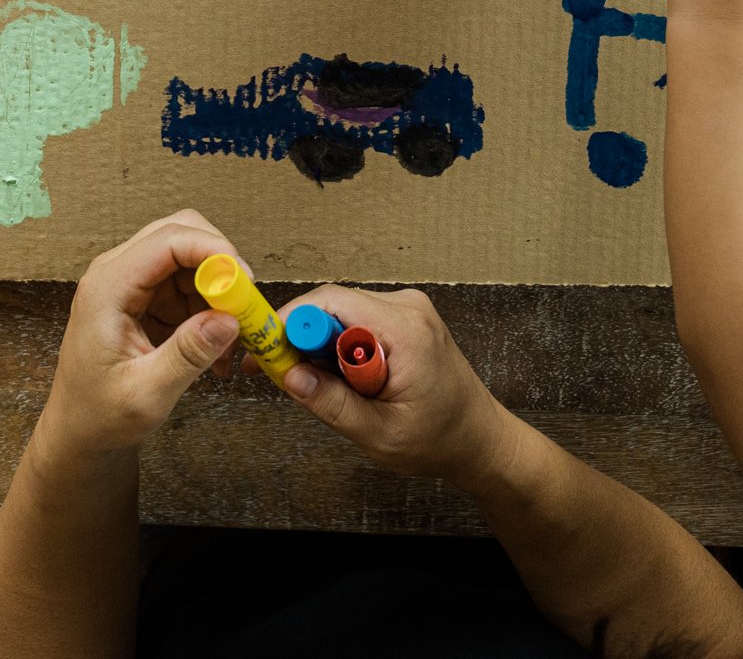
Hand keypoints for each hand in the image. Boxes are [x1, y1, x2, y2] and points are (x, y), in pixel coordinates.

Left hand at [38, 210, 241, 457]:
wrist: (79, 430)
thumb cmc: (98, 414)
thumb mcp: (146, 393)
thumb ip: (187, 355)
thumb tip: (228, 320)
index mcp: (107, 289)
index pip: (166, 240)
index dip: (212, 250)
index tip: (244, 281)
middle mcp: (116, 275)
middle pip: (180, 234)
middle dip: (220, 264)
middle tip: (242, 306)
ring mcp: (131, 283)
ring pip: (190, 258)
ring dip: (218, 291)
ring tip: (228, 340)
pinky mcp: (145, 297)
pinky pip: (189, 283)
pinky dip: (210, 307)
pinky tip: (214, 346)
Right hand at [275, 286, 519, 488]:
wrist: (480, 439)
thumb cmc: (441, 439)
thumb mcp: (380, 434)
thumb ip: (334, 404)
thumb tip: (290, 377)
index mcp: (405, 330)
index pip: (330, 303)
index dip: (289, 324)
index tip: (263, 351)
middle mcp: (407, 308)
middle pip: (331, 304)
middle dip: (300, 338)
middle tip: (278, 374)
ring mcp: (407, 310)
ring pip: (340, 313)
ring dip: (319, 345)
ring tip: (317, 386)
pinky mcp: (403, 319)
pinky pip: (355, 321)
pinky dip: (337, 346)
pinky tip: (341, 379)